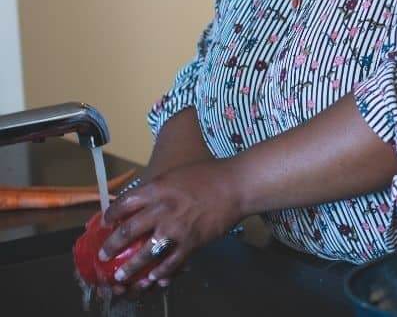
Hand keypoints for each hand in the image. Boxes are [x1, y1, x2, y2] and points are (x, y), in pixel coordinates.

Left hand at [97, 158, 244, 295]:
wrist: (237, 185)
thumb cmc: (210, 174)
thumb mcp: (178, 174)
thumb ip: (159, 188)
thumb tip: (142, 201)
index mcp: (158, 189)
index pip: (124, 203)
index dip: (110, 215)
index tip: (105, 223)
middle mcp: (162, 209)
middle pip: (129, 231)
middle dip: (112, 246)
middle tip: (104, 255)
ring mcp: (176, 228)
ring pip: (146, 253)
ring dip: (131, 267)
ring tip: (122, 277)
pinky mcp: (192, 241)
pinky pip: (172, 262)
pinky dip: (161, 273)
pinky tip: (154, 278)